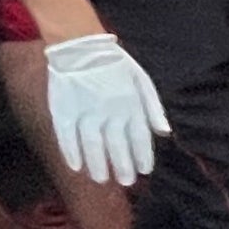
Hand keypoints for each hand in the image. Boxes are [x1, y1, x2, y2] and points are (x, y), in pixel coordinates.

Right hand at [42, 33, 168, 185]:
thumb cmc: (114, 64)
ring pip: (94, 145)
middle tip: (126, 182)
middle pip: (118, 146)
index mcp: (131, 104)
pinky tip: (76, 167)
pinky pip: (67, 137)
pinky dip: (71, 153)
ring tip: (102, 179)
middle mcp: (110, 111)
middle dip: (123, 166)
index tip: (144, 171)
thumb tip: (165, 133)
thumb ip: (153, 108)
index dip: (142, 156)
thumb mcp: (141, 80)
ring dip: (98, 165)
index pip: (140, 137)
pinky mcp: (64, 111)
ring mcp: (86, 112)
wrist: (80, 46)